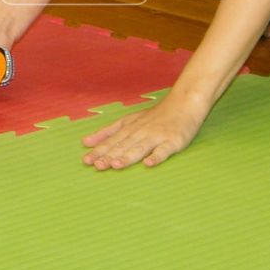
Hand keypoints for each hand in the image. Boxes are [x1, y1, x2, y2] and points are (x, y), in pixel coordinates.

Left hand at [81, 96, 203, 169]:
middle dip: (109, 156)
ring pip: (140, 147)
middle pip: (123, 145)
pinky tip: (148, 164)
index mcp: (129, 128)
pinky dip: (156, 156)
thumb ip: (108, 132)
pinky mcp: (173, 141)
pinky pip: (164, 150)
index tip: (86, 160)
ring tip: (116, 165)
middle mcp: (141, 132)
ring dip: (127, 156)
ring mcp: (157, 136)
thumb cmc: (155, 115)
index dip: (99, 151)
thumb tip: (86, 142)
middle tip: (97, 166)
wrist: (184, 103)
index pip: (111, 141)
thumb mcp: (129, 120)